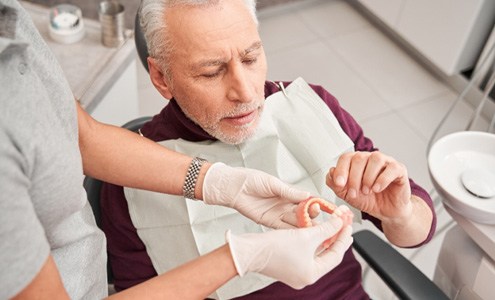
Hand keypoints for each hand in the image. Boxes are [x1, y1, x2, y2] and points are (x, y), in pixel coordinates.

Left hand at [202, 163, 310, 228]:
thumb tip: (307, 195)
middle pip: (302, 212)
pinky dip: (291, 231)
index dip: (314, 202)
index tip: (323, 206)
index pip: (306, 199)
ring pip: (295, 221)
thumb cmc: (250, 180)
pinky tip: (299, 234)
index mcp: (287, 193)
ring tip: (312, 227)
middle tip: (315, 214)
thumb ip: (289, 192)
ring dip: (303, 225)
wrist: (233, 187)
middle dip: (311, 214)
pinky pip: (283, 228)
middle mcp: (284, 204)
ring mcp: (278, 214)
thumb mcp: (272, 183)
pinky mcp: (269, 222)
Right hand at [226, 217, 352, 288]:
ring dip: (324, 238)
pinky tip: (316, 231)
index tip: (348, 224)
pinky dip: (313, 241)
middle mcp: (305, 276)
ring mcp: (296, 271)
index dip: (343, 238)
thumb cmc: (274, 247)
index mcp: (312, 274)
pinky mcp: (287, 264)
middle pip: (327, 255)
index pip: (336, 255)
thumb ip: (327, 229)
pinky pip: (306, 252)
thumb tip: (341, 222)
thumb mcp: (306, 235)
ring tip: (333, 226)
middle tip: (345, 225)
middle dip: (336, 238)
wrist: (249, 251)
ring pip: (317, 253)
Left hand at [326, 151, 411, 221]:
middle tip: (354, 193)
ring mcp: (386, 162)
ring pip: (375, 159)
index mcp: (356, 162)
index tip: (339, 183)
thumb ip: (336, 185)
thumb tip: (330, 172)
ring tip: (367, 191)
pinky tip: (377, 189)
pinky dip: (382, 179)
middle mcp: (370, 159)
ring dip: (368, 177)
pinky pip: (391, 168)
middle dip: (354, 178)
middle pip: (359, 158)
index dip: (341, 169)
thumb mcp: (348, 195)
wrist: (386, 211)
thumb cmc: (368, 200)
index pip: (346, 157)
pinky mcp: (399, 170)